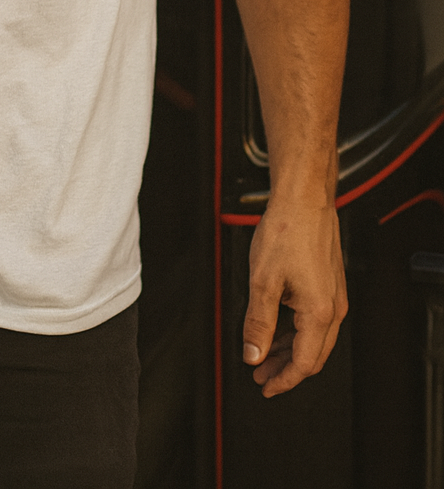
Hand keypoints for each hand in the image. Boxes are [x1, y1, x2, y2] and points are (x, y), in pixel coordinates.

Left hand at [242, 197, 347, 395]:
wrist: (304, 200)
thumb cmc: (287, 231)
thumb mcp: (263, 281)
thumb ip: (257, 323)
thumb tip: (253, 354)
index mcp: (319, 312)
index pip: (304, 363)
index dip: (284, 381)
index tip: (265, 388)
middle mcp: (333, 308)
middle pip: (312, 356)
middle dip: (286, 370)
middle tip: (261, 376)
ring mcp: (334, 296)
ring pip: (315, 339)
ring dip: (290, 351)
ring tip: (265, 356)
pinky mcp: (329, 285)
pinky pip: (315, 321)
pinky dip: (296, 332)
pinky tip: (278, 330)